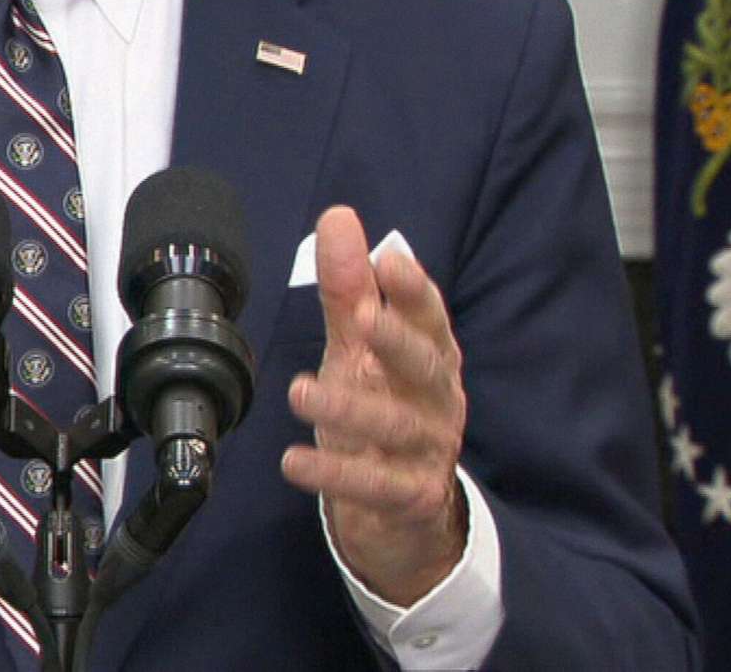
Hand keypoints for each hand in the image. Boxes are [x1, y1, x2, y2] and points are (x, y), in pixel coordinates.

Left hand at [279, 206, 468, 606]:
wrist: (403, 514)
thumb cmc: (382, 412)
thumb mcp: (360, 350)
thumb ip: (349, 289)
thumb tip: (339, 218)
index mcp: (431, 355)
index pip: (429, 316)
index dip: (412, 290)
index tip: (389, 260)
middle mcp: (437, 399)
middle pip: (425, 366)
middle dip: (396, 341)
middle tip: (361, 321)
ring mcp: (428, 450)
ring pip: (396, 426)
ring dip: (349, 408)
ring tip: (299, 392)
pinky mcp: (410, 496)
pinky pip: (375, 486)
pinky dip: (335, 475)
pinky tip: (293, 462)